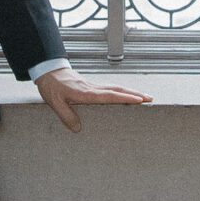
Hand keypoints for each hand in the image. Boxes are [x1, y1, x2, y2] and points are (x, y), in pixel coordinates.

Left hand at [36, 66, 153, 131]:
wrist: (49, 71)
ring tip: (144, 97)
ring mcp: (93, 86)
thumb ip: (66, 116)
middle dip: (135, 94)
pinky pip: (110, 89)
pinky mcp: (91, 87)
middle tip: (150, 99)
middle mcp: (92, 89)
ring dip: (130, 92)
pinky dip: (121, 92)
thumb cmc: (51, 86)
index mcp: (85, 93)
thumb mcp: (54, 103)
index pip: (109, 96)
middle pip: (118, 90)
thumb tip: (78, 129)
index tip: (139, 100)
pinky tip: (126, 96)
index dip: (125, 98)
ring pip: (115, 88)